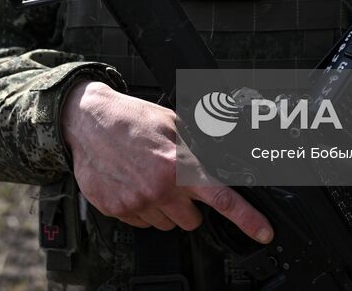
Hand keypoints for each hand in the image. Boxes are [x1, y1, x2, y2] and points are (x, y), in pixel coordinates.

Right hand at [61, 80, 272, 242]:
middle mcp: (159, 190)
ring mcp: (136, 204)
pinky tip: (133, 185)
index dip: (248, 219)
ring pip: (166, 224)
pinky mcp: (117, 211)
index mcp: (178, 166)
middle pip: (192, 221)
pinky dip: (142, 209)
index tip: (263, 232)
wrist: (88, 121)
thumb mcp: (173, 123)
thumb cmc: (131, 119)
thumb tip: (222, 162)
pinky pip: (141, 223)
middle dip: (189, 206)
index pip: (222, 199)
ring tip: (149, 178)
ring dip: (164, 208)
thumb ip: (198, 147)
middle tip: (174, 182)